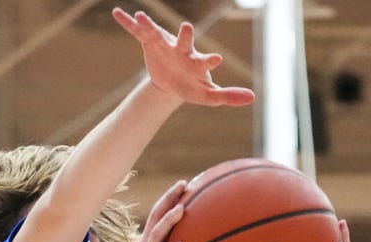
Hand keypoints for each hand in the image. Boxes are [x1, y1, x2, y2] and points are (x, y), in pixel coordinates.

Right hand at [112, 7, 254, 106]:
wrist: (172, 81)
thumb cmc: (192, 85)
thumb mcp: (208, 95)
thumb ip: (228, 96)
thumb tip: (253, 98)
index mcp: (195, 62)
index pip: (204, 61)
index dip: (210, 61)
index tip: (218, 60)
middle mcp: (181, 49)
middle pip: (185, 42)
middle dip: (186, 36)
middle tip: (188, 28)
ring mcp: (165, 45)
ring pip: (158, 33)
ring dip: (148, 26)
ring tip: (140, 16)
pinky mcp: (150, 43)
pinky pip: (137, 32)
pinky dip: (128, 23)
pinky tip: (117, 13)